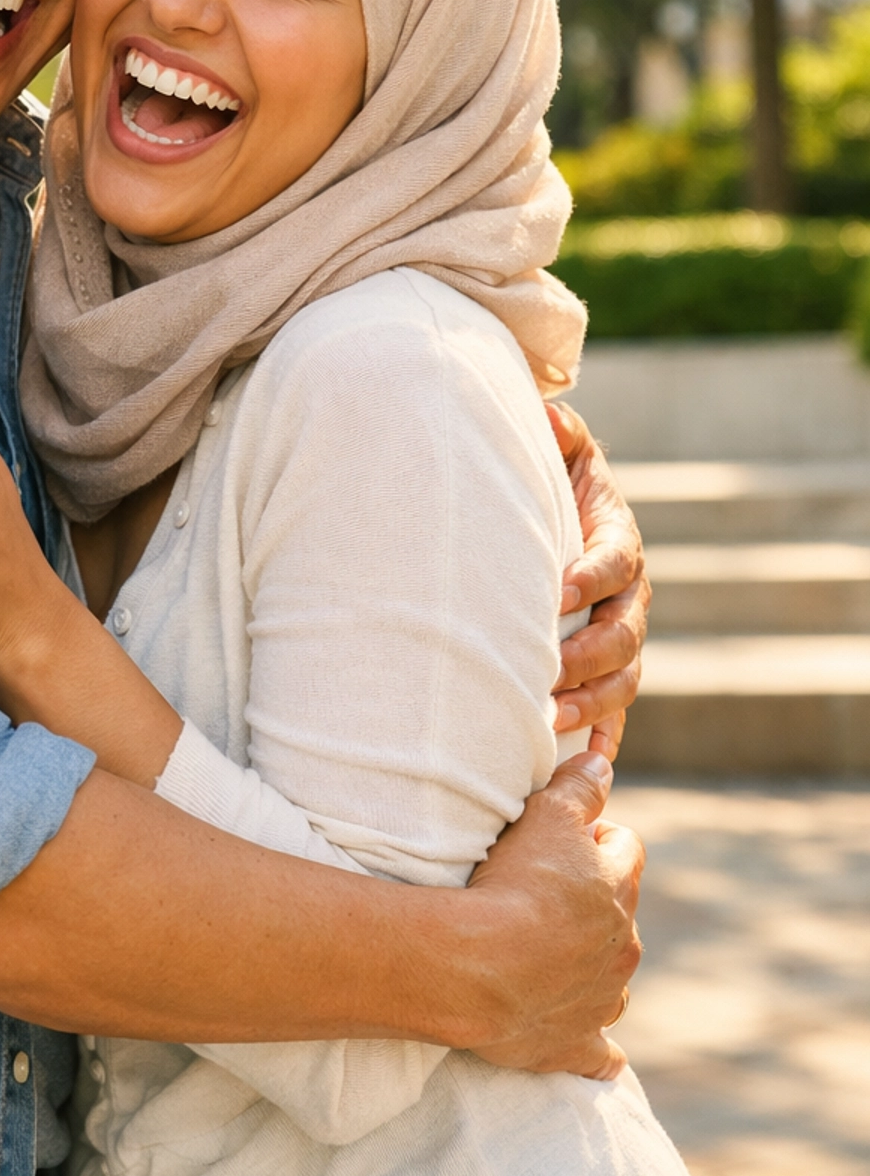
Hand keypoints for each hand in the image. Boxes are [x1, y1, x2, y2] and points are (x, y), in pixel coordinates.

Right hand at [466, 750, 640, 1078]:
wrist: (480, 968)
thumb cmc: (514, 885)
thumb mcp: (546, 815)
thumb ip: (579, 787)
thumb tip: (603, 759)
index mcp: (619, 889)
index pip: (626, 848)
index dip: (597, 838)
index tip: (563, 839)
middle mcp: (623, 946)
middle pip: (620, 915)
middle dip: (591, 904)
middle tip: (540, 894)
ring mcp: (602, 1000)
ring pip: (612, 979)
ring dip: (590, 967)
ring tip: (543, 954)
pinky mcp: (575, 1045)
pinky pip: (601, 1053)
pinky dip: (595, 1045)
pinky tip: (585, 1042)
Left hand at [547, 401, 648, 761]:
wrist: (562, 515)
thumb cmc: (556, 482)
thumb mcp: (562, 449)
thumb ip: (560, 430)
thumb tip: (548, 414)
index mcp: (618, 543)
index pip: (613, 563)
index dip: (590, 578)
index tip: (556, 593)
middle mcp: (628, 597)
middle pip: (623, 634)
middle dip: (587, 655)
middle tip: (547, 669)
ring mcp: (620, 639)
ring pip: (622, 679)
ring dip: (590, 702)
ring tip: (549, 717)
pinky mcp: (605, 671)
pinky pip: (613, 711)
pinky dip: (602, 737)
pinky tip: (582, 762)